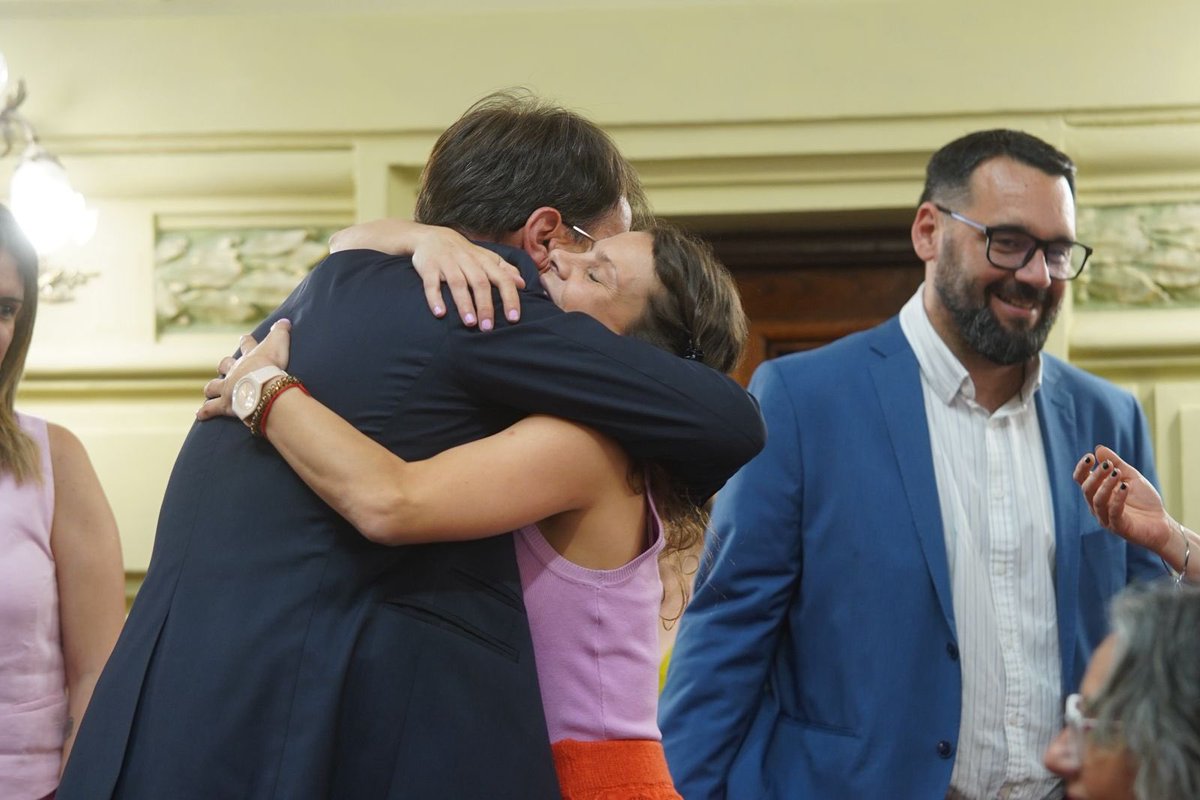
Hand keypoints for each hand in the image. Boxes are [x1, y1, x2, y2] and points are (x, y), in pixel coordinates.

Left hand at [197, 319, 292, 420]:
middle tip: (224, 367)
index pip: (246, 345)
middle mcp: (234, 371)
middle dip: (224, 366)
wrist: (262, 387)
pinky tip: (199, 414)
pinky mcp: (225, 404)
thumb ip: (281, 331)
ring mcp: (228, 388)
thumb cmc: (271, 365)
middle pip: (224, 365)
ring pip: (213, 387)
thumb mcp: (279, 343)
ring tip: (209, 392)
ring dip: (211, 389)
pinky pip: (212, 408)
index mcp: (248, 358)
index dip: (246, 341)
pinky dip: (205, 412)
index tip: (244, 338)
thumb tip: (285, 320)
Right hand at [329, 219, 525, 329]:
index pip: (502, 279)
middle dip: (485, 306)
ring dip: (464, 304)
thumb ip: (504, 270)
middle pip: (480, 283)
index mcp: (484, 261)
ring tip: (469, 324)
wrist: (431, 237)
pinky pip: (431, 283)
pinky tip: (440, 314)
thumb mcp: (485, 258)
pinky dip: (435, 298)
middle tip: (488, 328)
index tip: (514, 318)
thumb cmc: (464, 253)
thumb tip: (523, 284)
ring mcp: (447, 263)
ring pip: (457, 283)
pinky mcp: (428, 267)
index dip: (509, 297)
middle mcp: (467, 261)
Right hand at [1073, 444, 1173, 553]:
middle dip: (1096, 475)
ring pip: (1097, 500)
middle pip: (1087, 489)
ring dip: (1106, 485)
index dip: (1082, 468)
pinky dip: (1117, 498)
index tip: (1090, 456)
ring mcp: (1106, 518)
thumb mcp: (1131, 477)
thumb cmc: (1144, 500)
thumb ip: (1116, 463)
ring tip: (1117, 473)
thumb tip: (1098, 448)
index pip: (1081, 480)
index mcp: (1097, 493)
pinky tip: (1125, 487)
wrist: (1161, 523)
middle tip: (1108, 465)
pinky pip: (1113, 512)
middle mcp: (1097, 506)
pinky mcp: (1118, 527)